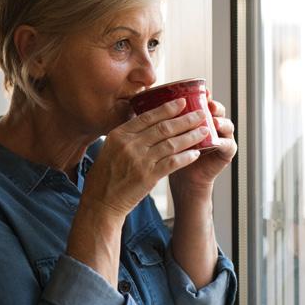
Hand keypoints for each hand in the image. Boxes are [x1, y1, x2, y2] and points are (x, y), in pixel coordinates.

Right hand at [80, 97, 207, 219]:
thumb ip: (126, 136)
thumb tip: (146, 123)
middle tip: (201, 113)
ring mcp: (139, 160)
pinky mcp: (148, 176)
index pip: (147, 117)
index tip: (182, 102)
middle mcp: (129, 145)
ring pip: (171, 143)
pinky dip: (186, 157)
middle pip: (163, 127)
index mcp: (118, 135)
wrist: (101, 202)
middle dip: (185, 119)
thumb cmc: (104, 176)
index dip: (167, 108)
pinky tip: (196, 153)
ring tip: (204, 131)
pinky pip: (172, 162)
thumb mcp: (109, 149)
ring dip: (190, 136)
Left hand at [169, 92, 237, 199]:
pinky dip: (223, 142)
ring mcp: (222, 137)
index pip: (202, 101)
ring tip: (213, 121)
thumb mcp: (166, 135)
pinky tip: (216, 141)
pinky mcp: (226, 153)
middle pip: (217, 110)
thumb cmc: (172, 154)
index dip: (201, 95)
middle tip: (208, 103)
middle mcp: (212, 124)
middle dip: (213, 105)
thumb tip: (141, 101)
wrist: (182, 178)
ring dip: (221, 122)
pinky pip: (228, 145)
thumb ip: (162, 120)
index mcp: (198, 117)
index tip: (197, 91)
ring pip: (226, 124)